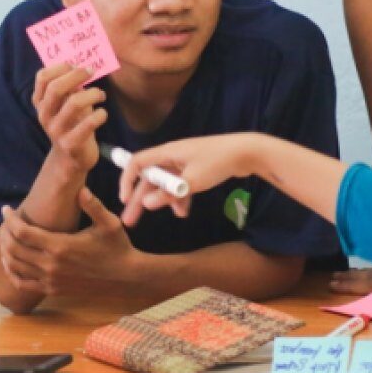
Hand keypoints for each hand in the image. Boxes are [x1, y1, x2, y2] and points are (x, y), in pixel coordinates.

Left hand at [0, 188, 136, 295]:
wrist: (125, 277)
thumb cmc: (117, 246)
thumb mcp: (109, 223)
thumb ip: (94, 205)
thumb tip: (81, 189)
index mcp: (61, 246)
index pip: (23, 232)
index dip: (10, 220)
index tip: (6, 209)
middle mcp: (52, 265)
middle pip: (14, 248)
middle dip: (5, 233)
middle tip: (6, 222)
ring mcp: (50, 280)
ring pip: (14, 266)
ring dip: (5, 250)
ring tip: (7, 238)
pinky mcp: (52, 290)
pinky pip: (22, 283)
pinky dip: (12, 272)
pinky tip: (12, 261)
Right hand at [32, 63, 107, 174]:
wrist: (70, 159)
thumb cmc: (71, 124)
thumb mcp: (65, 105)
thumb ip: (69, 88)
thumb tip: (83, 68)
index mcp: (40, 103)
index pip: (42, 78)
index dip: (61, 67)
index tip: (76, 65)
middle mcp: (45, 116)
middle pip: (56, 88)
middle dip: (76, 75)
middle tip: (91, 72)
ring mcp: (56, 130)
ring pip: (74, 103)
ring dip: (93, 94)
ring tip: (101, 95)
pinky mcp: (71, 144)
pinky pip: (89, 123)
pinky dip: (100, 114)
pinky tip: (102, 113)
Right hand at [118, 134, 260, 226]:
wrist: (247, 152)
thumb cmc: (217, 162)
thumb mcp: (191, 181)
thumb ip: (168, 194)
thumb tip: (146, 204)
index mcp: (166, 152)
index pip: (137, 163)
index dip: (127, 181)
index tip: (125, 200)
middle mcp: (171, 156)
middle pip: (149, 178)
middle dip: (140, 199)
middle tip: (129, 220)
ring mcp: (183, 163)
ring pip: (165, 184)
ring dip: (162, 201)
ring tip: (158, 219)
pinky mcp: (195, 170)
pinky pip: (180, 185)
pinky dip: (179, 198)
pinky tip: (183, 212)